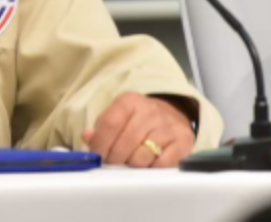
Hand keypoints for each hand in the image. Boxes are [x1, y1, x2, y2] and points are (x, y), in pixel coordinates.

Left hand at [81, 92, 195, 167]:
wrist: (172, 115)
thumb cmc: (138, 120)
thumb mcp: (118, 117)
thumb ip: (101, 128)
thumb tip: (87, 138)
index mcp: (129, 101)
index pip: (110, 123)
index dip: (100, 144)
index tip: (97, 156)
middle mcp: (150, 111)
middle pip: (125, 143)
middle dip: (114, 158)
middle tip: (113, 162)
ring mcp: (168, 126)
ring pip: (141, 157)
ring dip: (133, 164)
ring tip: (131, 160)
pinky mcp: (183, 141)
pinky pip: (161, 164)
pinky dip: (152, 168)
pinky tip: (149, 162)